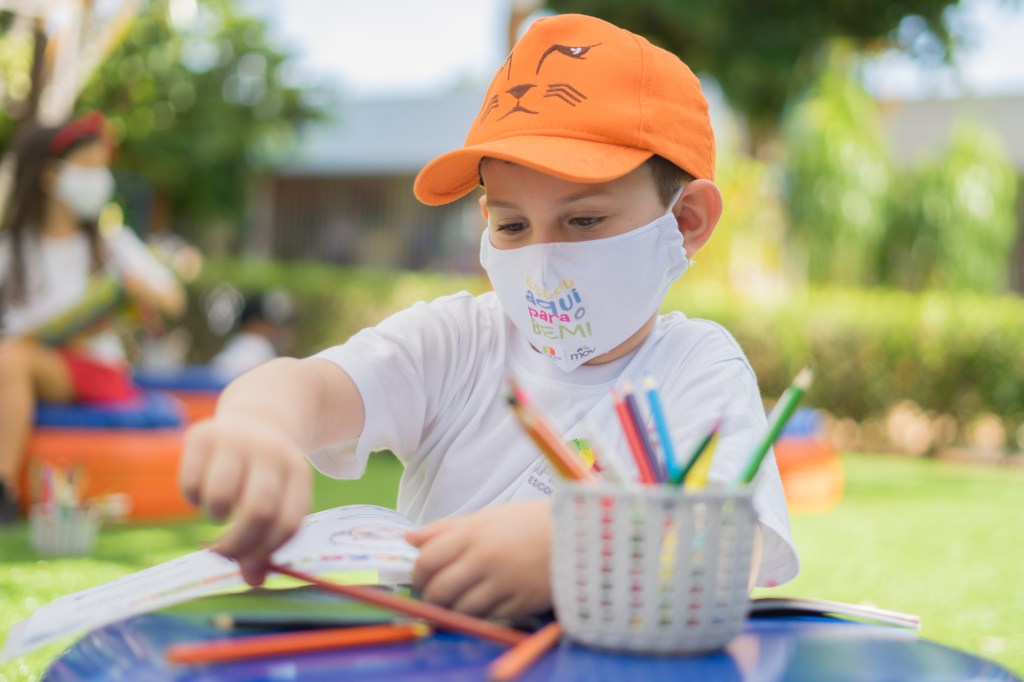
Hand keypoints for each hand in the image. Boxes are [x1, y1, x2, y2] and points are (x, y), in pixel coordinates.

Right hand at [179, 416, 310, 585]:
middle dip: (238, 544)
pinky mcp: (201, 436)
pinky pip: (191, 486)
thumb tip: (253, 582)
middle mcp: (271, 451)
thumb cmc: (267, 474)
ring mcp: (236, 440)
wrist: (256, 417)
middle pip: (258, 511)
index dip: (268, 552)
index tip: (252, 568)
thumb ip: (268, 540)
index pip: (289, 522)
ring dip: (215, 517)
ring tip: (220, 510)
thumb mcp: (280, 498)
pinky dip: (194, 499)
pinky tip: (204, 486)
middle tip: (225, 553)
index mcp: (298, 472)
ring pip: (220, 498)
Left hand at [405, 499, 552, 618]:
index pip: (427, 560)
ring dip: (452, 610)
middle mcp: (485, 557)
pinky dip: (479, 616)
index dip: (418, 574)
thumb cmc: (529, 523)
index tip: (422, 578)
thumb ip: (446, 528)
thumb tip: (409, 538)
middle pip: (439, 590)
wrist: (578, 534)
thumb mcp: (488, 516)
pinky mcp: (520, 604)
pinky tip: (484, 604)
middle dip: (431, 597)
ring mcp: (503, 583)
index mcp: (474, 532)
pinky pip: (486, 618)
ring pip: (459, 609)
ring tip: (459, 601)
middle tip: (436, 595)